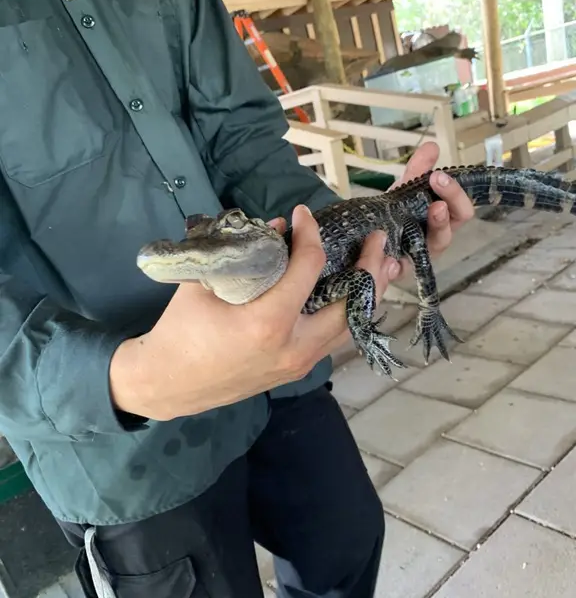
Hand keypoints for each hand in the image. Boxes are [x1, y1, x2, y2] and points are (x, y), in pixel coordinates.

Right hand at [110, 206, 400, 420]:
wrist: (168, 384)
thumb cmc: (180, 331)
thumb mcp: (205, 284)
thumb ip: (243, 253)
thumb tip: (278, 228)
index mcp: (268, 322)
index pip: (308, 267)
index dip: (310, 234)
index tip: (304, 214)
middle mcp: (295, 346)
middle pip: (352, 304)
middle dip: (371, 268)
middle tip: (380, 240)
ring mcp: (300, 363)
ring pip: (351, 326)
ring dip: (370, 294)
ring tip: (385, 266)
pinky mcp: (297, 370)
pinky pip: (335, 338)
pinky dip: (350, 313)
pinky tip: (355, 295)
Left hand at [390, 142, 474, 277]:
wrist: (370, 235)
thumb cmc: (397, 215)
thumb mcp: (405, 191)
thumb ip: (418, 170)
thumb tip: (432, 145)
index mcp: (443, 221)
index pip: (461, 211)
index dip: (455, 193)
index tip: (439, 174)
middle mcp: (436, 240)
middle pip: (452, 227)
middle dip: (450, 201)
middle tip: (436, 180)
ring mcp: (420, 257)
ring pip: (435, 247)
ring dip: (437, 226)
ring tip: (432, 209)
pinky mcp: (399, 270)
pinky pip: (401, 269)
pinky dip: (397, 264)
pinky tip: (392, 257)